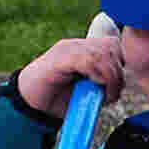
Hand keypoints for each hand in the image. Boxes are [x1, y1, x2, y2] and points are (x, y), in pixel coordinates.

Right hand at [14, 19, 137, 121]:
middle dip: (118, 72)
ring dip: (110, 76)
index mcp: (82, 49)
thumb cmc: (55, 100)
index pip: (112, 44)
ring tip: (106, 94)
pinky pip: (88, 60)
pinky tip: (93, 86)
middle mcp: (75, 45)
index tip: (116, 85)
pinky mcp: (60, 58)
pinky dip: (97, 74)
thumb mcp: (85, 93)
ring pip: (102, 53)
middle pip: (111, 46)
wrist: (28, 104)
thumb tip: (118, 86)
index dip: (120, 62)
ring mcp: (67, 50)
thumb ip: (101, 86)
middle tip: (113, 93)